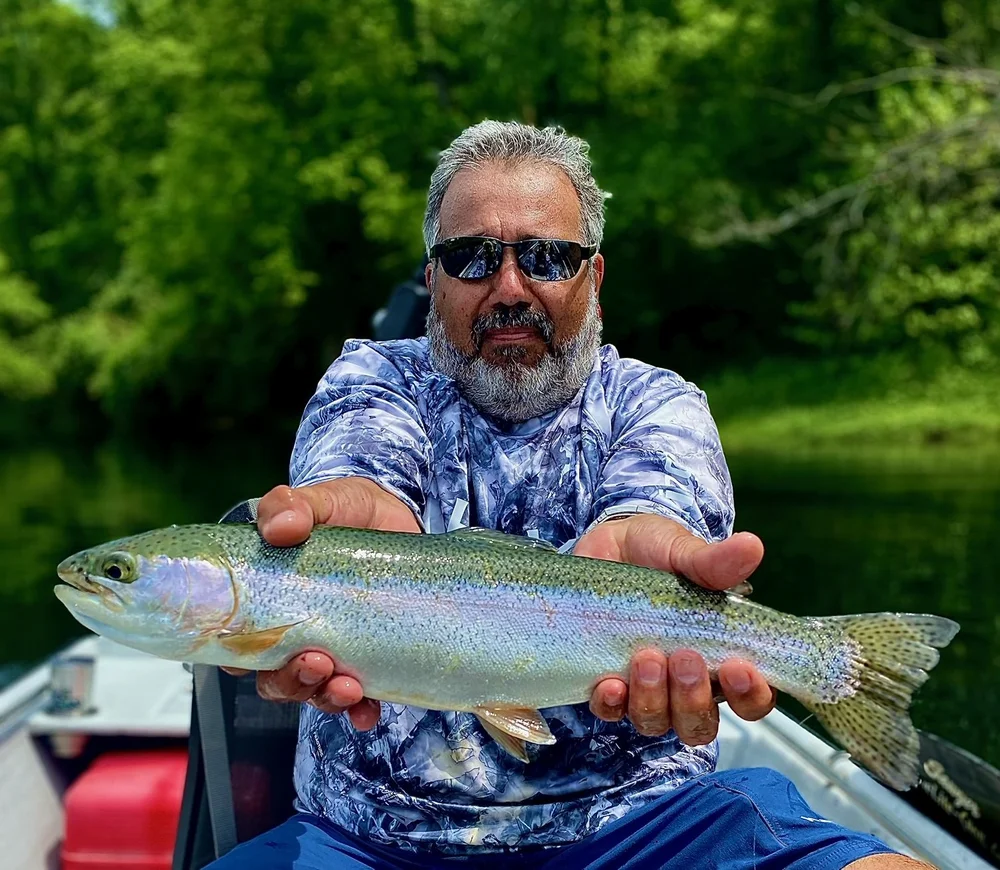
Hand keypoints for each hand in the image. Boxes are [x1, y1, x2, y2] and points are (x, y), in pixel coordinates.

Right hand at [221, 479, 418, 729]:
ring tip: (345, 686)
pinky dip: (361, 710)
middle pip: (275, 677)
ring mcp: (335, 647)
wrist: (399, 514)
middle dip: (290, 681)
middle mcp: (295, 633)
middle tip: (315, 663)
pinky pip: (361, 699)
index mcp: (268, 601)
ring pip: (315, 691)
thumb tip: (280, 526)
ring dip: (325, 697)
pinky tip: (368, 710)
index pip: (235, 643)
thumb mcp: (318, 500)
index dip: (237, 657)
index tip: (250, 658)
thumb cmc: (345, 510)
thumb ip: (291, 505)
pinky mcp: (371, 656)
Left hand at [576, 515, 775, 744]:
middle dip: (694, 700)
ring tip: (647, 657)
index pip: (751, 698)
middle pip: (699, 723)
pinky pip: (609, 711)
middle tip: (686, 658)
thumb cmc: (656, 551)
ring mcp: (644, 688)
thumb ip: (714, 561)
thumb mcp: (684, 552)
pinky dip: (612, 703)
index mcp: (721, 657)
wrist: (606, 545)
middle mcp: (684, 683)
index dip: (751, 695)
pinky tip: (610, 684)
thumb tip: (752, 546)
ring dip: (654, 699)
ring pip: (656, 721)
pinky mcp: (605, 683)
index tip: (739, 668)